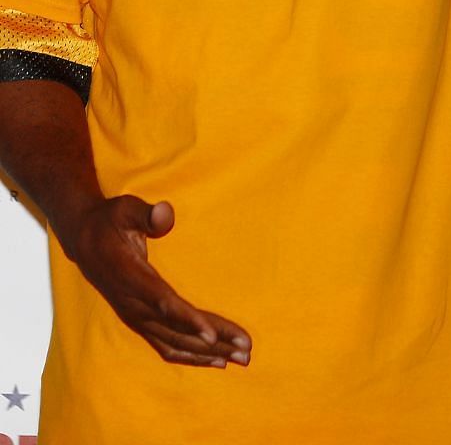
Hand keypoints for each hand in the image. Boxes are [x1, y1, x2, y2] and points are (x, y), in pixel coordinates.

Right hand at [63, 196, 250, 366]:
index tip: (212, 336)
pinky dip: (191, 355)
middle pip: (176, 328)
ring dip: (208, 352)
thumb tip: (165, 214)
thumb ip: (146, 214)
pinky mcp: (139, 320)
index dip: (187, 320)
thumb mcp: (125, 209)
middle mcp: (132, 303)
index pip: (162, 302)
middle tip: (246, 350)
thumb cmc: (109, 221)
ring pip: (175, 341)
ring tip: (242, 357)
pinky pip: (166, 344)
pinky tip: (216, 360)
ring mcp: (135, 315)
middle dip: (212, 342)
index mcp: (130, 276)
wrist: (83, 240)